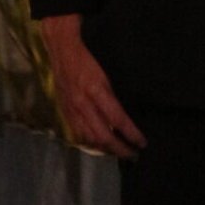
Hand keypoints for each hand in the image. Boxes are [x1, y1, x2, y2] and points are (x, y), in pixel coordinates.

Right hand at [39, 14, 145, 158]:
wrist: (62, 51)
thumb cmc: (88, 59)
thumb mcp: (105, 75)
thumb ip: (112, 97)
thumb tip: (123, 118)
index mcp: (96, 91)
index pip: (117, 119)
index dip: (131, 133)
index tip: (142, 142)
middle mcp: (83, 104)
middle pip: (103, 135)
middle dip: (119, 148)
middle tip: (133, 154)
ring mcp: (72, 110)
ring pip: (90, 138)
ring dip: (105, 149)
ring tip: (119, 151)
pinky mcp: (65, 112)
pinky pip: (78, 133)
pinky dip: (91, 142)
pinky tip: (99, 145)